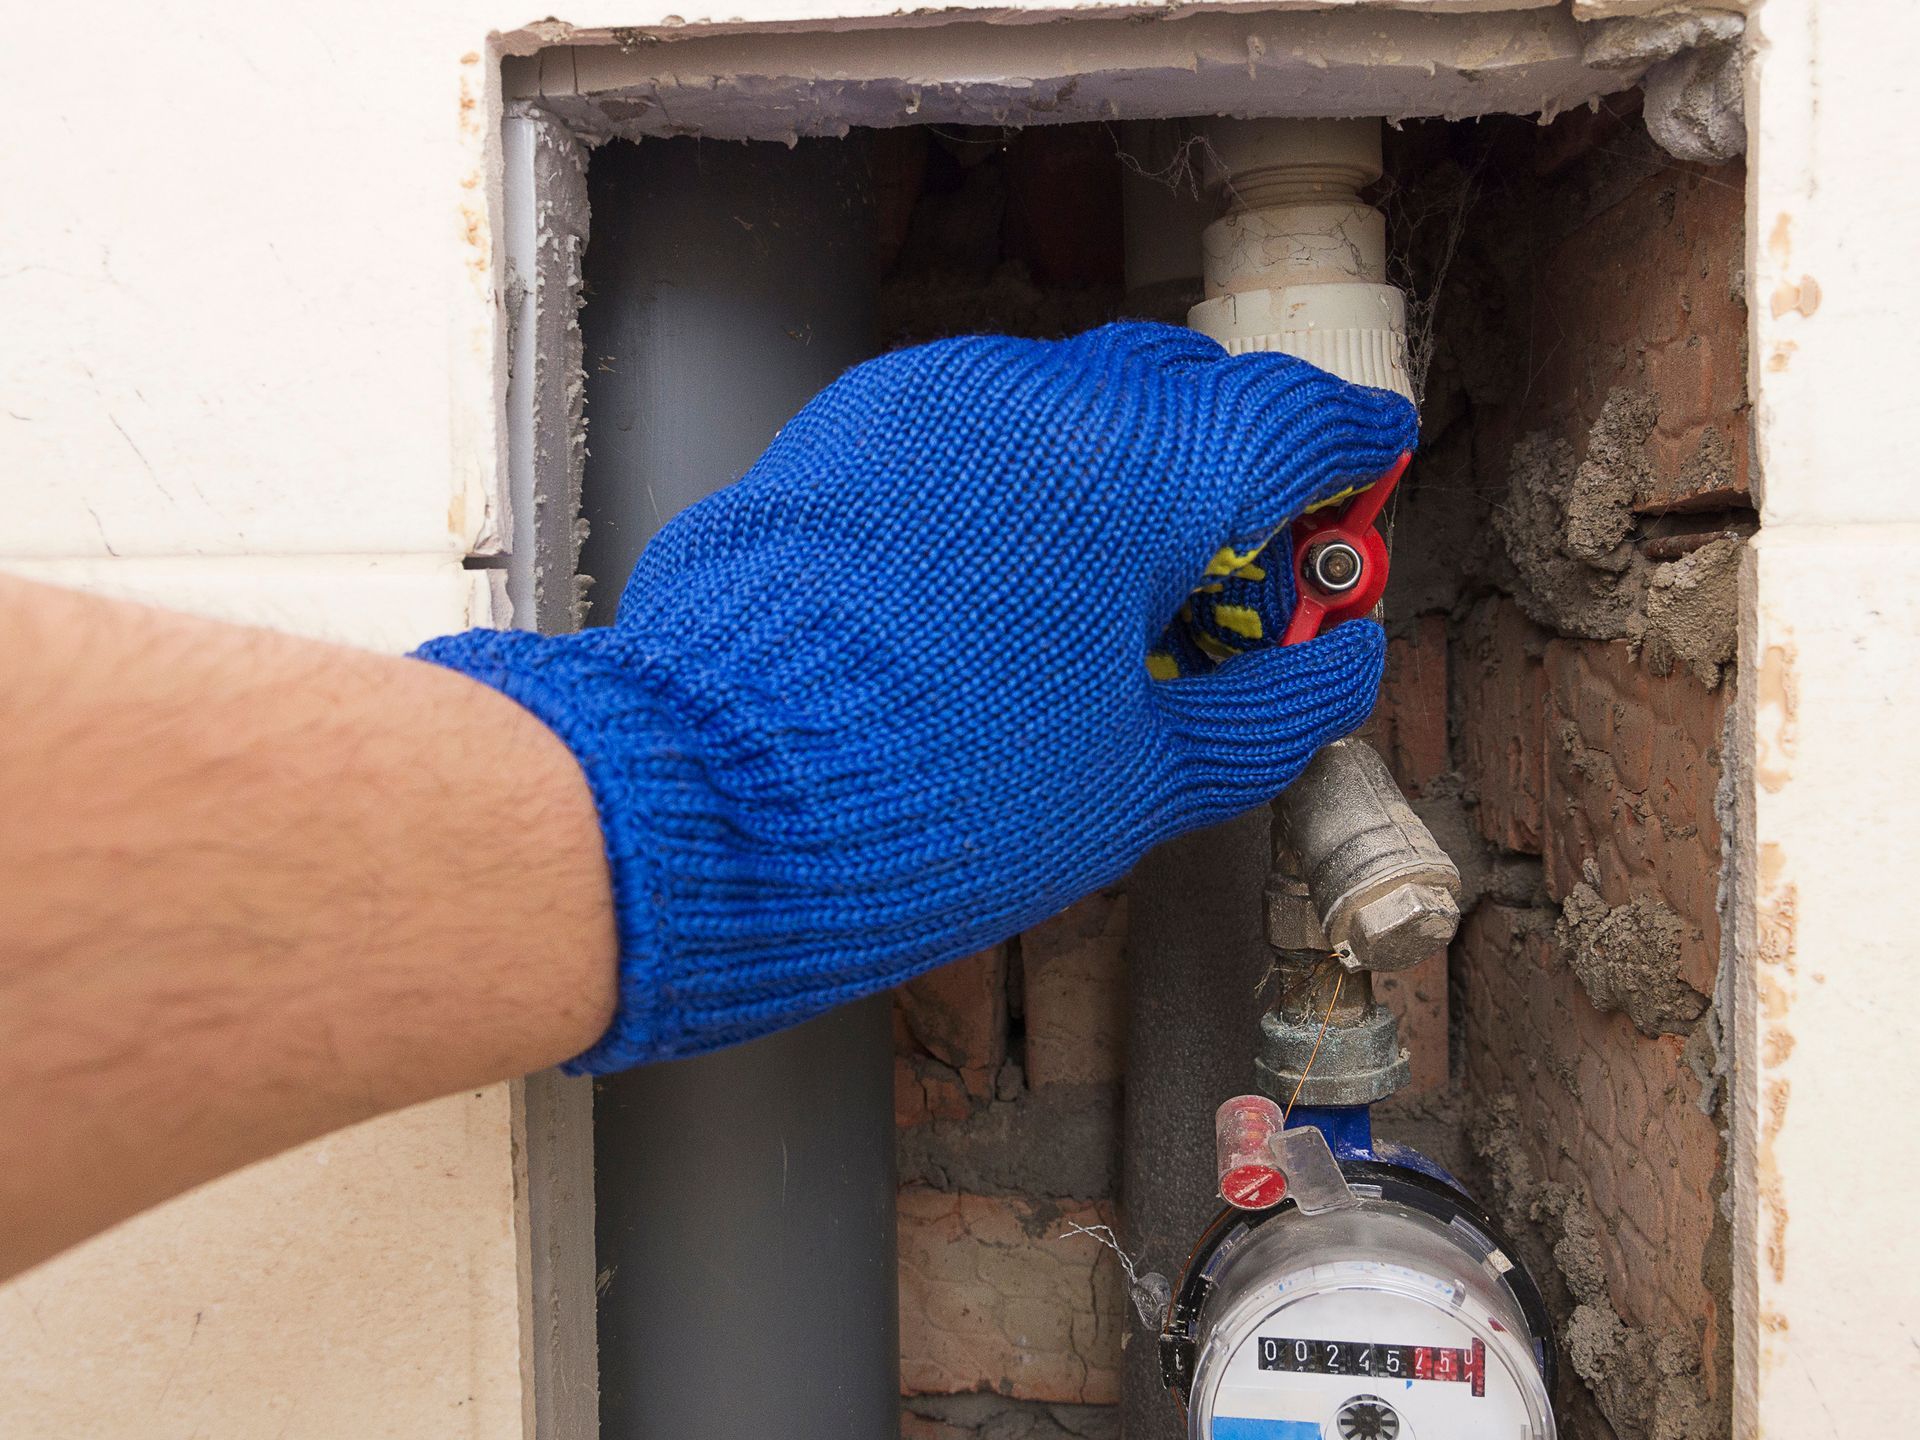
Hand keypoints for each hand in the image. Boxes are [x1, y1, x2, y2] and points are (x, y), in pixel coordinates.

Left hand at [418, 322, 1415, 1069]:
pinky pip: (974, 423)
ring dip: (1124, 467)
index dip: (1349, 452)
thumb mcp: (1142, 778)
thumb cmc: (939, 804)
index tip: (1367, 483)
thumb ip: (1269, 706)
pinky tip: (1004, 585)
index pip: (1289, 414)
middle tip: (1242, 578)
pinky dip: (1024, 477)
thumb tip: (1346, 660)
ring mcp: (924, 398)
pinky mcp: (843, 427)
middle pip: (1184, 387)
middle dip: (1235, 463)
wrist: (712, 805)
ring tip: (1111, 597)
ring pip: (1071, 395)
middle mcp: (1030, 396)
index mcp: (1132, 469)